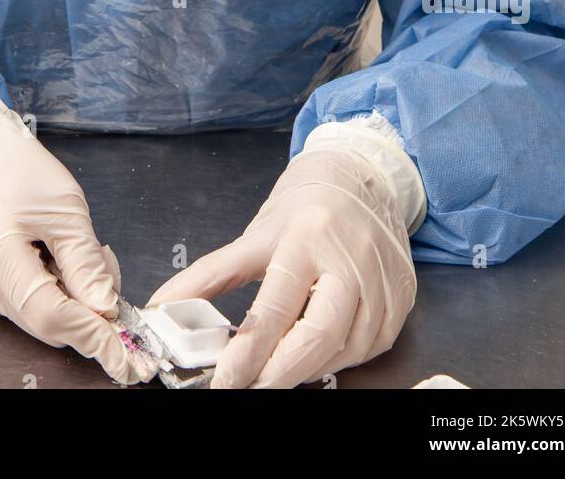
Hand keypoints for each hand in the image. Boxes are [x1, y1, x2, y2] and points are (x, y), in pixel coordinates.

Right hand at [0, 96, 138, 384]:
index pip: (50, 313)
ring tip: (81, 251)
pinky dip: (55, 293)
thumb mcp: (66, 210)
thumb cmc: (21, 171)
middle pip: (45, 322)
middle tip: (110, 269)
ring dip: (73, 300)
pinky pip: (28, 306)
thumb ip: (86, 264)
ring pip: (40, 317)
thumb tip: (107, 310)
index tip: (126, 351)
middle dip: (88, 312)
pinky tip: (60, 258)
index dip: (91, 334)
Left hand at [147, 145, 415, 388]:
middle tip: (252, 388)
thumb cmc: (303, 206)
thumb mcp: (254, 235)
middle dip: (281, 373)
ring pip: (346, 349)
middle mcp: (349, 257)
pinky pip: (371, 345)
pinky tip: (319, 351)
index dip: (247, 354)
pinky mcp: (402, 296)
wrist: (360, 176)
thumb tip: (163, 310)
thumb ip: (208, 277)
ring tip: (280, 367)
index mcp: (305, 237)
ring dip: (309, 368)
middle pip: (318, 337)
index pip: (273, 310)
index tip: (225, 381)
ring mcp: (381, 279)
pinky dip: (341, 357)